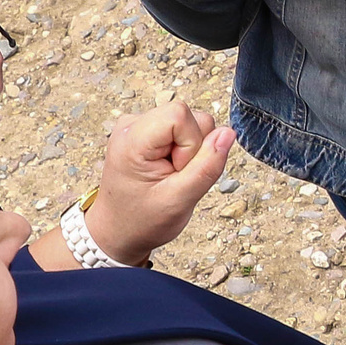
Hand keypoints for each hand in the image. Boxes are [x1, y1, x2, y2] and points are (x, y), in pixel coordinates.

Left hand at [81, 100, 238, 265]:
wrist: (118, 230)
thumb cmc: (141, 219)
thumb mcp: (180, 200)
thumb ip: (208, 166)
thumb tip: (227, 133)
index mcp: (131, 139)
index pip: (179, 114)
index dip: (191, 143)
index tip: (178, 171)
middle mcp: (132, 125)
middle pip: (188, 116)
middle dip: (194, 148)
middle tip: (174, 176)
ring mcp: (138, 126)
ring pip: (189, 122)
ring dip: (190, 151)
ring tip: (171, 175)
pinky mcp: (147, 131)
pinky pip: (182, 130)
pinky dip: (184, 151)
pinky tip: (168, 170)